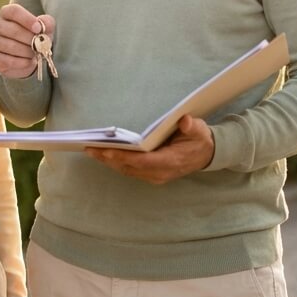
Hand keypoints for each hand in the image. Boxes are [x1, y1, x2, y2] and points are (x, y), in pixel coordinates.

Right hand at [0, 4, 55, 79]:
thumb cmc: (33, 37)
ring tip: (34, 54)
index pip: (14, 11)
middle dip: (30, 39)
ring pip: (10, 46)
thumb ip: (46, 23)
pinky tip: (28, 61)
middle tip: (40, 45)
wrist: (26, 57)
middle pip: (13, 29)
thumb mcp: (43, 28)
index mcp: (7, 13)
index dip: (27, 19)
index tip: (38, 29)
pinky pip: (8, 60)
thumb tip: (43, 25)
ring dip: (27, 52)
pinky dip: (22, 62)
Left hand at [84, 115, 213, 184]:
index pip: (143, 161)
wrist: (206, 155)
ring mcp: (155, 176)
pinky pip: (130, 170)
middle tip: (90, 149)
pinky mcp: (151, 175)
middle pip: (130, 167)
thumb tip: (185, 121)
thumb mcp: (200, 130)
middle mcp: (161, 172)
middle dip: (109, 158)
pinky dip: (116, 163)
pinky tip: (104, 154)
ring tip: (91, 151)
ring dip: (109, 161)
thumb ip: (192, 127)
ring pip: (128, 170)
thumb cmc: (200, 140)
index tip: (106, 150)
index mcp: (171, 161)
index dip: (124, 156)